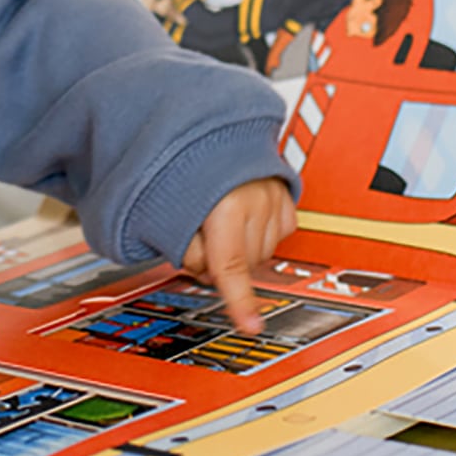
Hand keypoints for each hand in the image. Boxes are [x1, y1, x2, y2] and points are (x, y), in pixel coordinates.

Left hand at [180, 177, 297, 333]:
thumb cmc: (182, 165)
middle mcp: (257, 200)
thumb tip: (202, 272)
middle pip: (243, 263)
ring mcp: (276, 198)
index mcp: (227, 203)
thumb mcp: (168, 208)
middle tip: (197, 232)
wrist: (209, 129)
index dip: (239, 301)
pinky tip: (242, 216)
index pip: (231, 266)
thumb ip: (184, 244)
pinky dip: (257, 232)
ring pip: (261, 252)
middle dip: (218, 258)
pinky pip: (276, 235)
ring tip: (219, 217)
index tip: (251, 326)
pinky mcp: (286, 197)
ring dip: (238, 245)